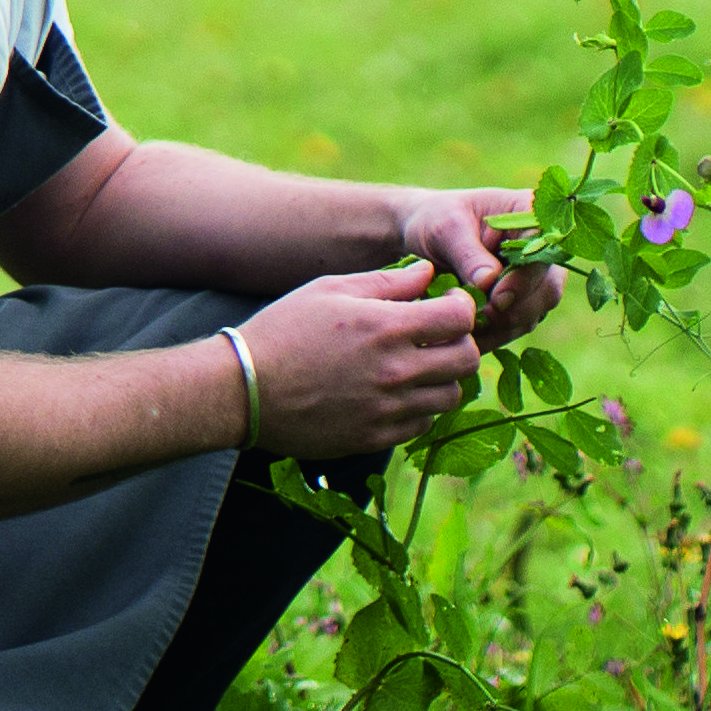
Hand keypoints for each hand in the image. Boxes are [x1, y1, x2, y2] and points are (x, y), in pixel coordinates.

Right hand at [236, 262, 480, 459]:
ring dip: (442, 377)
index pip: (461, 318)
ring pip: (451, 396)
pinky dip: (420, 407)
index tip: (446, 305)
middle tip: (438, 336)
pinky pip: (423, 424)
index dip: (461, 307)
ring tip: (417, 365)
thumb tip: (428, 273)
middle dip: (460, 342)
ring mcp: (387, 409)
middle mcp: (394, 371)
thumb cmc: (283, 331)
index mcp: (385, 327)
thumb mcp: (329, 290)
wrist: (244, 389)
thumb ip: (386, 282)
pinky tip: (396, 392)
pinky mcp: (375, 437)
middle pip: (467, 360)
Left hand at [392, 186, 564, 348]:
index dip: (524, 280)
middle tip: (478, 320)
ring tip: (465, 329)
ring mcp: (535, 278)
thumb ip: (468, 254)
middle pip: (548, 288)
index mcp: (529, 213)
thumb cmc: (435, 221)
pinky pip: (517, 327)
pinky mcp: (522, 302)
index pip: (543, 251)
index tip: (496, 299)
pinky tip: (467, 336)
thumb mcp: (444, 229)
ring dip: (502, 328)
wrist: (423, 237)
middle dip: (514, 310)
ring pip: (534, 313)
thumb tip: (489, 283)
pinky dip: (494, 336)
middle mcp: (541, 248)